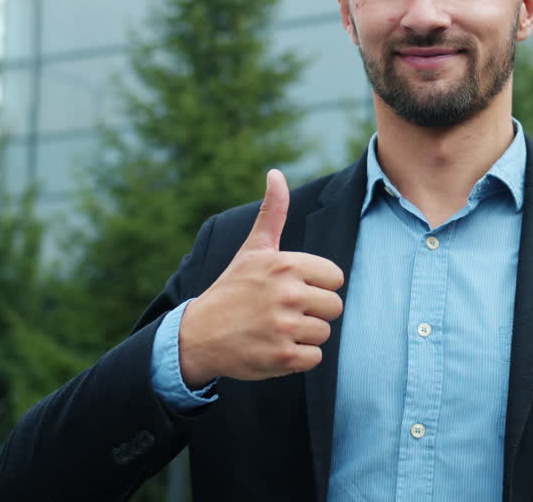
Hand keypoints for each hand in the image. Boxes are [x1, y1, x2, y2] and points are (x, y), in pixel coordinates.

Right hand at [178, 169, 344, 388]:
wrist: (197, 335)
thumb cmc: (231, 289)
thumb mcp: (252, 250)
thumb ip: (273, 212)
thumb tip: (276, 173)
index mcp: (285, 264)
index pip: (335, 277)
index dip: (317, 285)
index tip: (293, 289)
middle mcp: (287, 293)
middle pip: (334, 306)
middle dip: (314, 311)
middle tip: (284, 312)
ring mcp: (284, 326)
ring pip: (324, 333)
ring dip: (304, 335)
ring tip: (277, 329)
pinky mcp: (282, 357)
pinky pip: (315, 358)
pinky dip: (298, 358)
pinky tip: (275, 347)